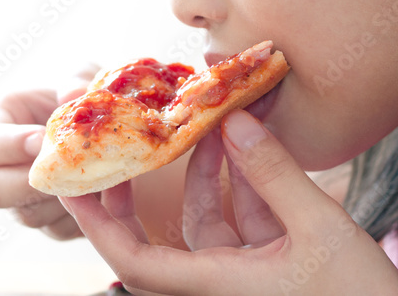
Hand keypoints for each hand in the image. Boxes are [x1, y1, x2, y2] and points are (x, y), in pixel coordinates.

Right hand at [0, 64, 99, 239]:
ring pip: (26, 215)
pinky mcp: (49, 220)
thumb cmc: (88, 98)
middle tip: (64, 171)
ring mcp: (23, 198)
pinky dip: (82, 216)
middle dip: (28, 184)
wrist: (116, 132)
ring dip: (61, 201)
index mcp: (2, 126)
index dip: (9, 145)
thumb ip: (76, 82)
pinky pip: (58, 229)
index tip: (42, 140)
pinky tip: (106, 197)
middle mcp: (4, 167)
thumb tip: (71, 95)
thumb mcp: (85, 79)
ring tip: (94, 181)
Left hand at [61, 110, 397, 295]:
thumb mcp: (323, 231)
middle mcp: (219, 286)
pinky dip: (241, 184)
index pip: (134, 260)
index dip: (98, 222)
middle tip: (125, 143)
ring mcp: (243, 278)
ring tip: (208, 118)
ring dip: (204, 171)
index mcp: (216, 288)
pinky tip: (246, 143)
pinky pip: (239, 222)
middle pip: (156, 241)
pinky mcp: (269, 268)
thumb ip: (277, 176)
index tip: (74, 182)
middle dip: (138, 192)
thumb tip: (238, 122)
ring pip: (204, 221)